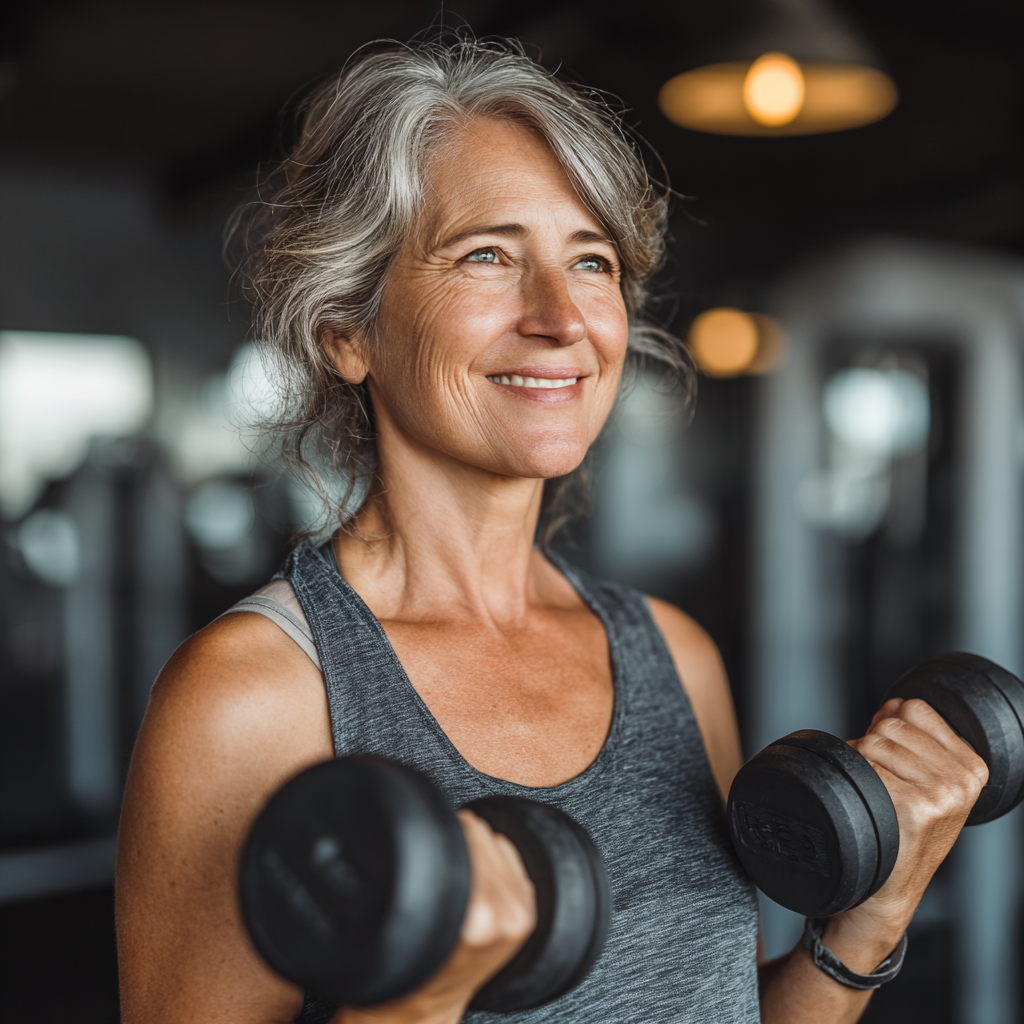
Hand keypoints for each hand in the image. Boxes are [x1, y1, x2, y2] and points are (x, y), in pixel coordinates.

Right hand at [338, 810, 536, 1023]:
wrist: (423, 1004)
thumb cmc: (408, 961)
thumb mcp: (408, 907)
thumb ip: (428, 864)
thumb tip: (433, 822)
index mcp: (477, 916)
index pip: (467, 831)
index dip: (441, 832)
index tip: (428, 845)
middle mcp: (504, 914)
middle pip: (481, 834)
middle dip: (457, 845)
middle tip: (437, 871)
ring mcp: (519, 913)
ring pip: (496, 842)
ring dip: (475, 854)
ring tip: (453, 881)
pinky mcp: (526, 913)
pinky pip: (510, 858)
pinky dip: (492, 863)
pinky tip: (472, 884)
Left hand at [822, 698, 988, 971]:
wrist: (888, 888)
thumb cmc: (900, 831)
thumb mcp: (924, 780)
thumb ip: (913, 736)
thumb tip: (894, 703)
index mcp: (971, 766)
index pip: (913, 708)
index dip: (889, 727)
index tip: (895, 761)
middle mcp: (963, 780)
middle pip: (889, 724)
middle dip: (872, 746)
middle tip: (881, 785)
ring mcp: (943, 794)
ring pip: (873, 742)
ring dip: (860, 764)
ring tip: (876, 797)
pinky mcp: (917, 807)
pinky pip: (866, 767)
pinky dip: (856, 780)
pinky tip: (871, 808)